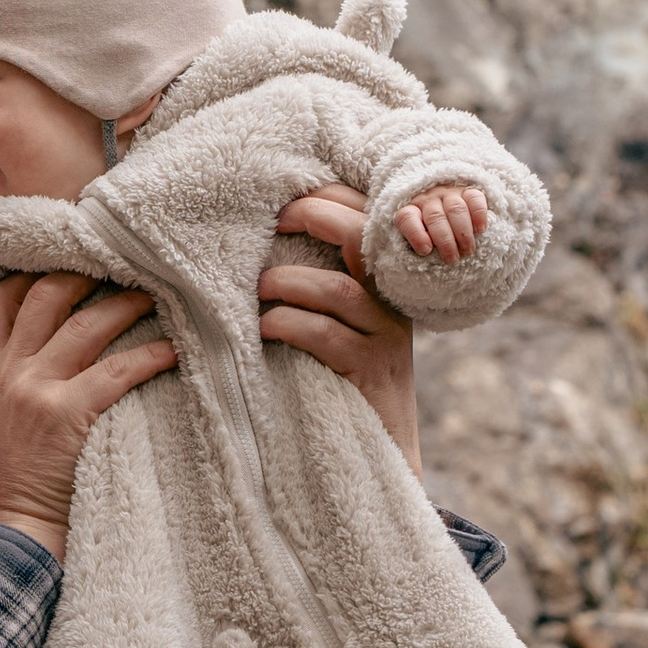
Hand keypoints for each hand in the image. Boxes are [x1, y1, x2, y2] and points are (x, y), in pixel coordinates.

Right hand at [0, 271, 176, 557]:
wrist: (18, 523)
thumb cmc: (23, 469)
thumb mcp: (2, 408)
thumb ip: (22, 368)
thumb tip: (72, 326)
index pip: (3, 295)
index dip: (38, 265)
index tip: (74, 252)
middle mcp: (8, 369)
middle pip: (45, 294)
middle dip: (87, 272)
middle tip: (126, 263)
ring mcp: (34, 390)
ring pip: (85, 325)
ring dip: (127, 305)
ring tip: (159, 295)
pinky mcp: (65, 414)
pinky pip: (117, 370)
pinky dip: (151, 355)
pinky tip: (175, 349)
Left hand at [262, 187, 423, 475]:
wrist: (384, 453)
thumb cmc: (345, 381)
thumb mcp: (342, 324)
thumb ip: (320, 284)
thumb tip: (262, 244)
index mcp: (385, 280)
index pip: (368, 215)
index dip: (329, 194)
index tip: (284, 195)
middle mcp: (391, 302)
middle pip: (362, 235)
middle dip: (312, 217)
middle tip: (270, 222)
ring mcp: (385, 336)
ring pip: (338, 288)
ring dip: (287, 281)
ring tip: (255, 289)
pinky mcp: (368, 371)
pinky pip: (324, 335)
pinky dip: (286, 324)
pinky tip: (262, 331)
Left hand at [397, 181, 488, 262]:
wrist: (448, 216)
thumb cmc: (431, 236)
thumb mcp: (420, 242)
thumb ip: (421, 248)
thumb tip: (428, 259)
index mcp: (411, 210)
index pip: (407, 218)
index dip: (416, 234)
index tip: (426, 251)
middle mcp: (428, 199)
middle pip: (435, 217)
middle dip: (445, 240)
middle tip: (452, 259)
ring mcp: (448, 193)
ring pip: (456, 209)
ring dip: (463, 232)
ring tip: (467, 250)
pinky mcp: (467, 191)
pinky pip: (474, 198)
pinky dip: (478, 214)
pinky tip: (480, 230)